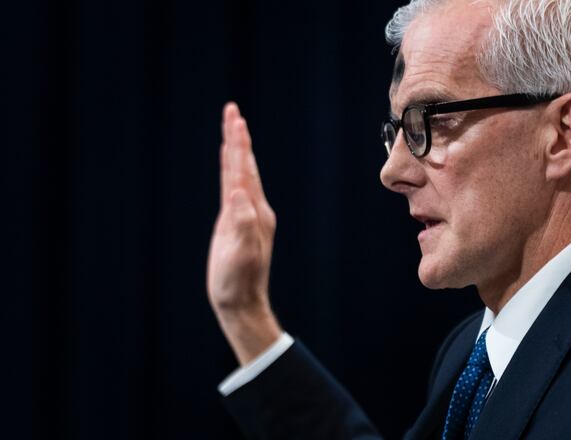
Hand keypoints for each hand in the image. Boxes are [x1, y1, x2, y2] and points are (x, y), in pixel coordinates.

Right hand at [207, 102, 281, 364]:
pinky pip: (233, 189)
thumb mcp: (241, 254)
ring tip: (232, 127)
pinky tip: (229, 165)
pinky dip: (230, 171)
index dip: (237, 144)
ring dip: (235, 150)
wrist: (241, 302)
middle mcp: (253, 208)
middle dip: (237, 137)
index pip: (243, 170)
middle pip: (243, 165)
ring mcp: (246, 215)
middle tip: (232, 111)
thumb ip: (242, 223)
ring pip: (239, 174)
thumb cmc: (239, 281)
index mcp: (254, 211)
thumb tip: (239, 194)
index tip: (235, 119)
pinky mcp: (236, 223)